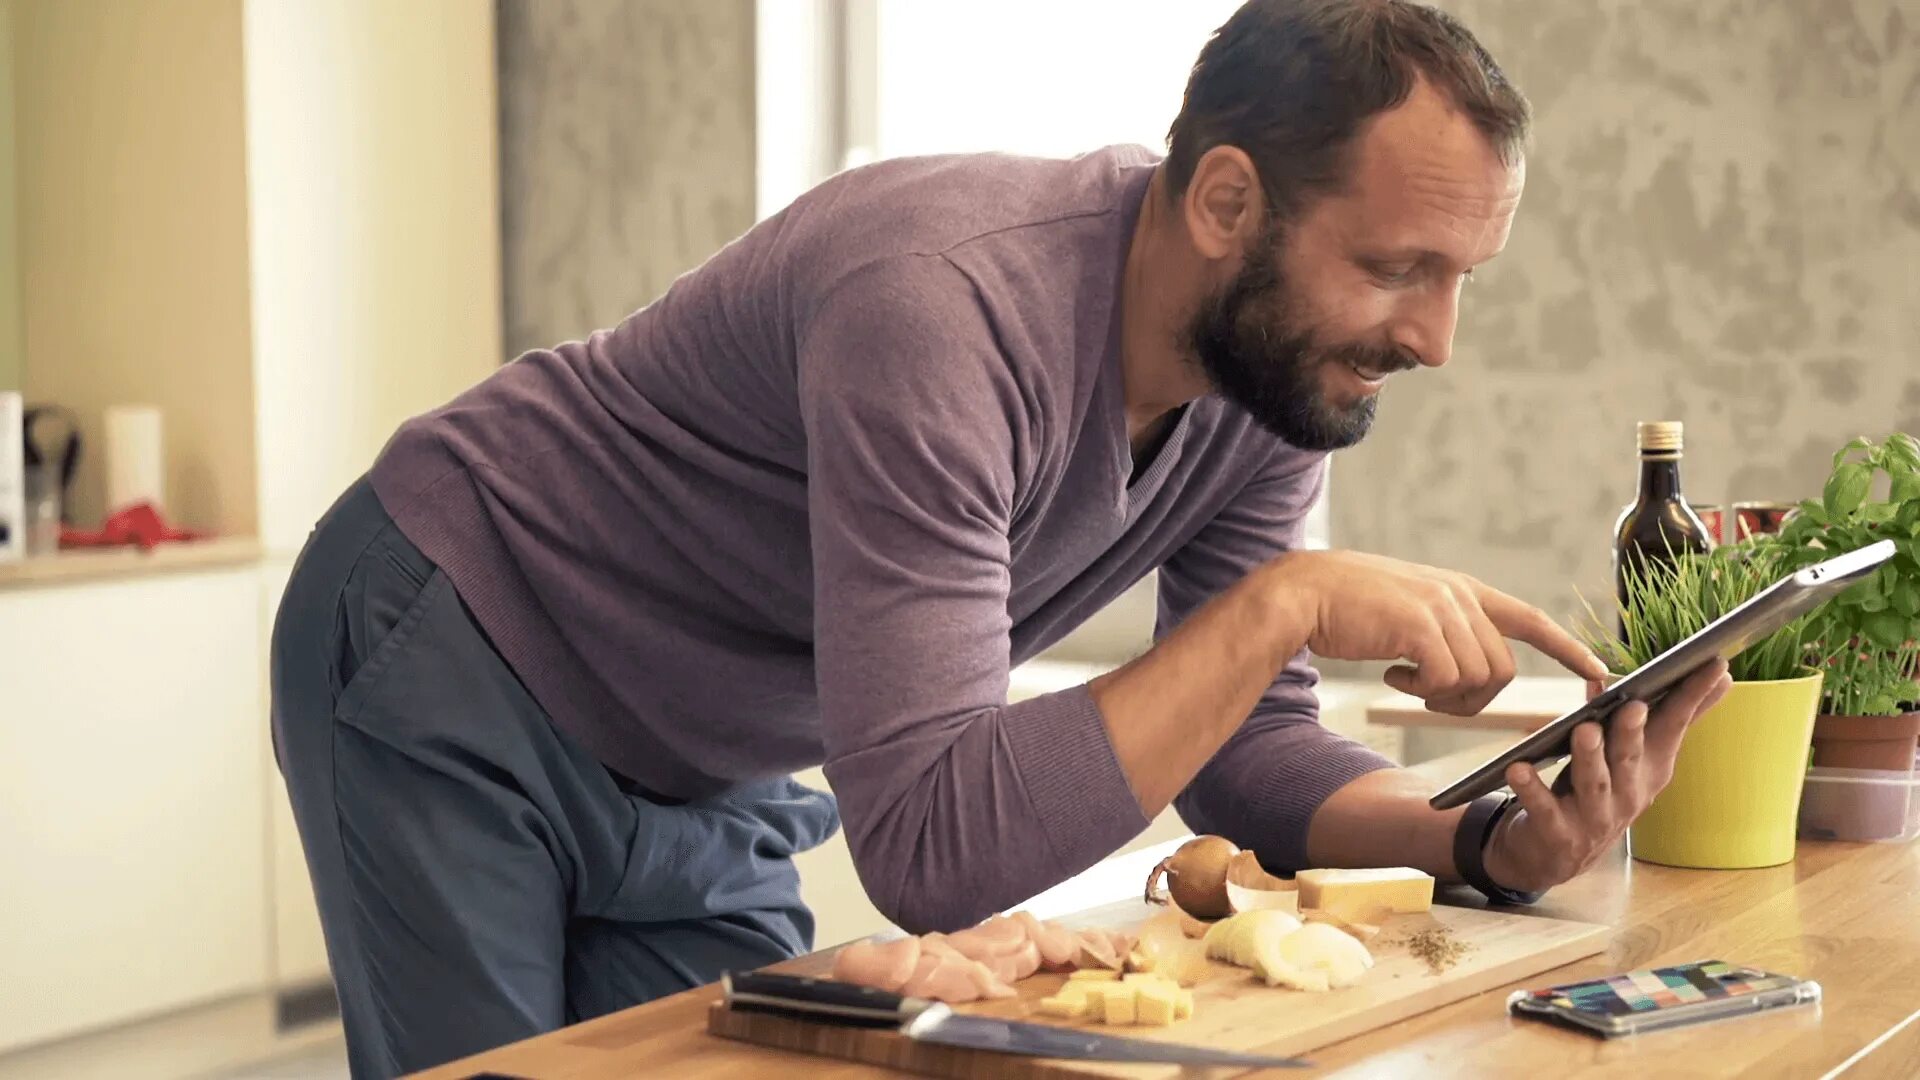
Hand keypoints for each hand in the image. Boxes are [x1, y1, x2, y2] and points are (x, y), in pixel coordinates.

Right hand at [1265, 551, 1609, 714]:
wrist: (1302, 594)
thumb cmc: (1347, 610)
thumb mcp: (1407, 613)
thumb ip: (1441, 631)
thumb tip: (1462, 675)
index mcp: (1460, 589)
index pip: (1529, 618)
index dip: (1566, 646)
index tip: (1598, 671)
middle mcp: (1458, 595)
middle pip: (1501, 668)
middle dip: (1474, 698)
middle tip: (1431, 697)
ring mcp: (1441, 608)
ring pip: (1478, 679)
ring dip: (1444, 697)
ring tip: (1407, 682)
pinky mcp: (1420, 626)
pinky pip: (1445, 680)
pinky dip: (1421, 692)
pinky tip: (1392, 677)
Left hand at [1481, 660, 1734, 892]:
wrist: (1556, 856)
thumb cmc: (1596, 792)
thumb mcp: (1631, 756)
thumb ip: (1654, 716)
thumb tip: (1704, 673)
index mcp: (1648, 769)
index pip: (1674, 727)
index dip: (1693, 696)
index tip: (1716, 664)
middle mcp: (1628, 794)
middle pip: (1631, 757)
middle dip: (1633, 732)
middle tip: (1633, 704)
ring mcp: (1594, 817)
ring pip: (1593, 783)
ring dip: (1589, 755)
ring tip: (1584, 729)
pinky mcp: (1557, 833)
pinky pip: (1544, 809)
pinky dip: (1531, 789)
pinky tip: (1518, 769)